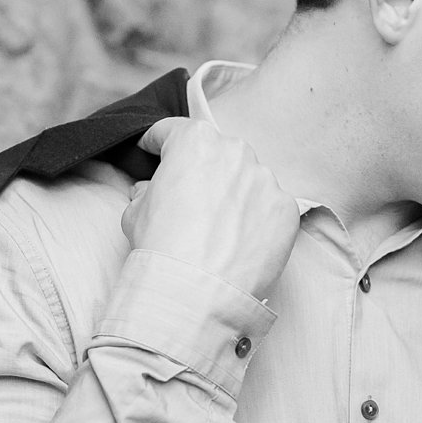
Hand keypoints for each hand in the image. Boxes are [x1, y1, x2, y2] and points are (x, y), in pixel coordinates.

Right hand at [122, 117, 300, 301]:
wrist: (196, 290)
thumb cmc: (162, 247)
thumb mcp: (135, 211)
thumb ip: (147, 191)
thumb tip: (149, 192)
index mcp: (195, 141)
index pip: (173, 131)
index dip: (158, 143)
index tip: (154, 151)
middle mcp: (236, 151)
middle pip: (216, 154)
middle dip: (203, 172)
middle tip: (191, 200)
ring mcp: (266, 180)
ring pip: (247, 181)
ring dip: (234, 196)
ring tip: (219, 229)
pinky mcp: (286, 209)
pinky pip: (269, 208)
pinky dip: (257, 221)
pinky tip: (241, 242)